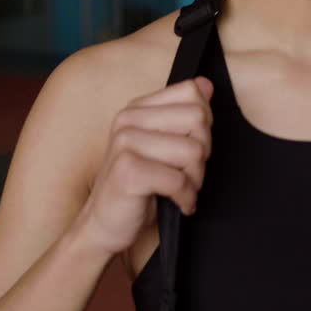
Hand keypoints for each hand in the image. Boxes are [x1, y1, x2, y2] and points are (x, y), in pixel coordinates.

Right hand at [74, 76, 212, 254]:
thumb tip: (206, 84)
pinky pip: (179, 180)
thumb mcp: (162, 147)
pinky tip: (178, 204)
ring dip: (196, 179)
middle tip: (188, 174)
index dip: (203, 123)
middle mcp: (128, 119)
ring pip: (193, 150)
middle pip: (198, 119)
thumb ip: (182, 114)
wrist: (103, 226)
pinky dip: (186, 198)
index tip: (190, 146)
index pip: (191, 92)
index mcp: (137, 109)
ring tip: (181, 191)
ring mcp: (126, 143)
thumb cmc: (137, 188)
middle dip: (203, 153)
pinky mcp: (128, 171)